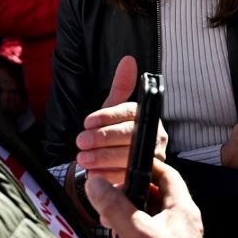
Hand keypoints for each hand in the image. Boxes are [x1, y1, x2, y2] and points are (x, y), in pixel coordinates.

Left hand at [75, 56, 168, 184]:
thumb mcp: (114, 110)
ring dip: (102, 158)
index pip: (129, 112)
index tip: (86, 122)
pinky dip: (109, 176)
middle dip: (102, 138)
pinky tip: (94, 175)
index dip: (107, 117)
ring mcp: (154, 158)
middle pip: (130, 135)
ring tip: (82, 159)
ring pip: (128, 157)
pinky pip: (129, 177)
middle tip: (80, 141)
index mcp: (148, 115)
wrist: (117, 164)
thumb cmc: (115, 133)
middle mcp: (156, 135)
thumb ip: (121, 86)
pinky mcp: (147, 177)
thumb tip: (128, 60)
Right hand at [87, 161, 202, 237]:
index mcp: (185, 211)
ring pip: (150, 214)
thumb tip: (97, 184)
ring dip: (129, 211)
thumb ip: (115, 206)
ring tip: (109, 215)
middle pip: (156, 194)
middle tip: (111, 192)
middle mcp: (183, 223)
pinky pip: (147, 232)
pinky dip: (132, 228)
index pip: (168, 175)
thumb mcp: (136, 232)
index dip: (147, 165)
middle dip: (131, 191)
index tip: (127, 162)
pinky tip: (117, 234)